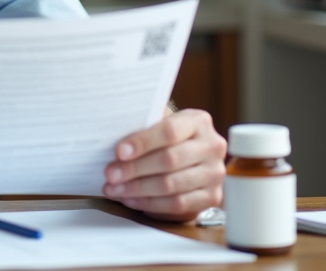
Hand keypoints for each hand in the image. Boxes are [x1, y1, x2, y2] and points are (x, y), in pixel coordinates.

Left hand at [103, 109, 225, 220]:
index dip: (143, 142)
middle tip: (111, 174)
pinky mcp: (212, 197)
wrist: (192, 157)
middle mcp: (212, 146)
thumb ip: (143, 128)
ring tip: (115, 188)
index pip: (169, 131)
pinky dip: (150, 204)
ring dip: (138, 189)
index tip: (119, 152)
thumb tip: (113, 139)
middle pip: (169, 160)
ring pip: (171, 185)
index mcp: (198, 121)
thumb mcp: (159, 124)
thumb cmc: (168, 139)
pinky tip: (131, 199)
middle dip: (135, 169)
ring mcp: (214, 173)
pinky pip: (177, 204)